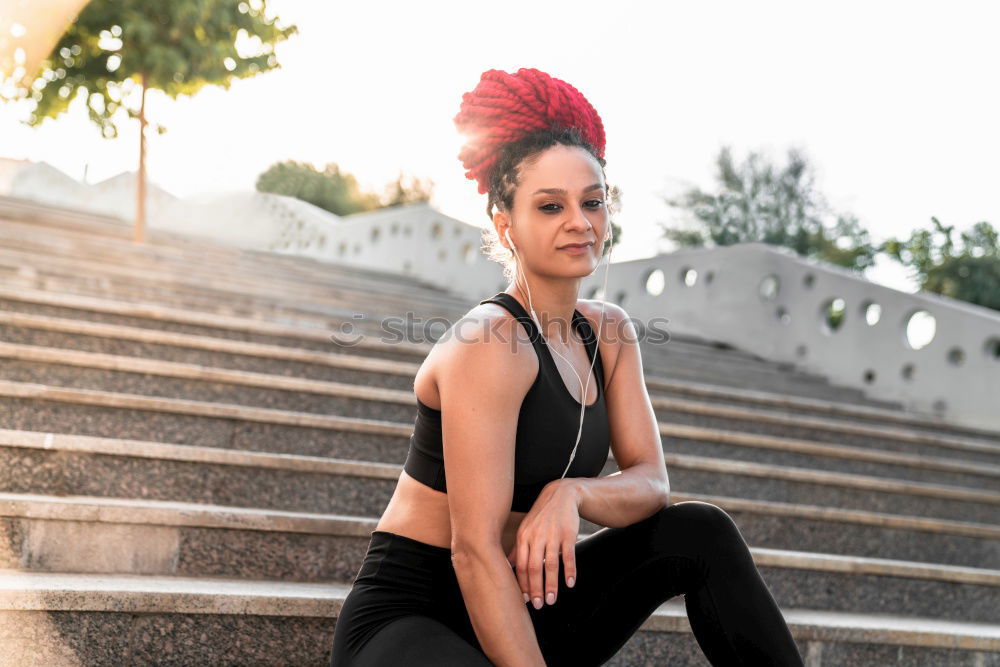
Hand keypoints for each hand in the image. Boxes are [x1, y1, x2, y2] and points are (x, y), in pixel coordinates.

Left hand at [506, 479, 580, 609]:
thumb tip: (508, 568)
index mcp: (523, 537)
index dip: (522, 584)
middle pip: (534, 568)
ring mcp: (553, 535)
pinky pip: (569, 555)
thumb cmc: (542, 516)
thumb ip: (518, 550)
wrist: (561, 495)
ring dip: (552, 584)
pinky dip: (570, 570)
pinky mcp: (568, 534)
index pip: (521, 566)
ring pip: (551, 564)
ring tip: (552, 600)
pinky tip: (570, 583)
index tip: (525, 600)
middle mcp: (536, 537)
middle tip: (539, 605)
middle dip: (536, 589)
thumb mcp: (526, 529)